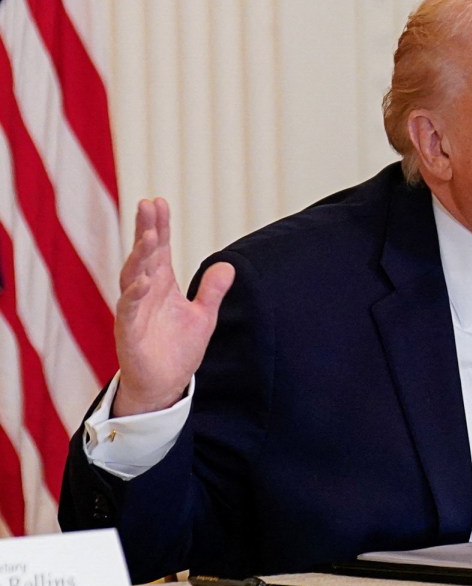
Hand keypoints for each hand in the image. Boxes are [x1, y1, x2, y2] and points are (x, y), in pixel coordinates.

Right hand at [112, 198, 234, 416]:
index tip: (158, 200)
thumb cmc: (178, 349)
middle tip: (147, 205)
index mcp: (161, 284)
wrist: (165, 384)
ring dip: (140, 256)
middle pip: (144, 255)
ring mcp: (134, 310)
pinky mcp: (129, 331)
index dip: (159, 225)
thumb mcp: (204, 316)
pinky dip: (135, 294)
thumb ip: (213, 291)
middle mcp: (145, 291)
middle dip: (146, 230)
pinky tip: (144, 280)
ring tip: (150, 236)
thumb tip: (228, 265)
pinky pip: (129, 309)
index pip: (160, 249)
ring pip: (133, 276)